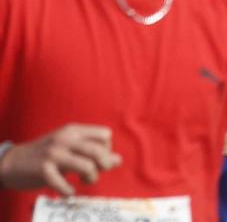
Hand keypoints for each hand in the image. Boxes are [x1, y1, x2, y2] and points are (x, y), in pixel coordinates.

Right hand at [0, 124, 120, 193]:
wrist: (11, 162)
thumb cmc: (45, 156)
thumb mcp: (69, 148)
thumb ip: (92, 152)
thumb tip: (118, 160)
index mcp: (73, 130)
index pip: (105, 135)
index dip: (107, 149)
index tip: (98, 160)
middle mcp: (65, 139)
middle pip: (98, 151)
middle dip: (104, 165)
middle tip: (96, 173)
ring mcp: (53, 154)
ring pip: (87, 165)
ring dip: (91, 177)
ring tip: (84, 181)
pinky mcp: (43, 169)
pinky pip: (63, 183)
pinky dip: (69, 191)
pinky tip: (67, 191)